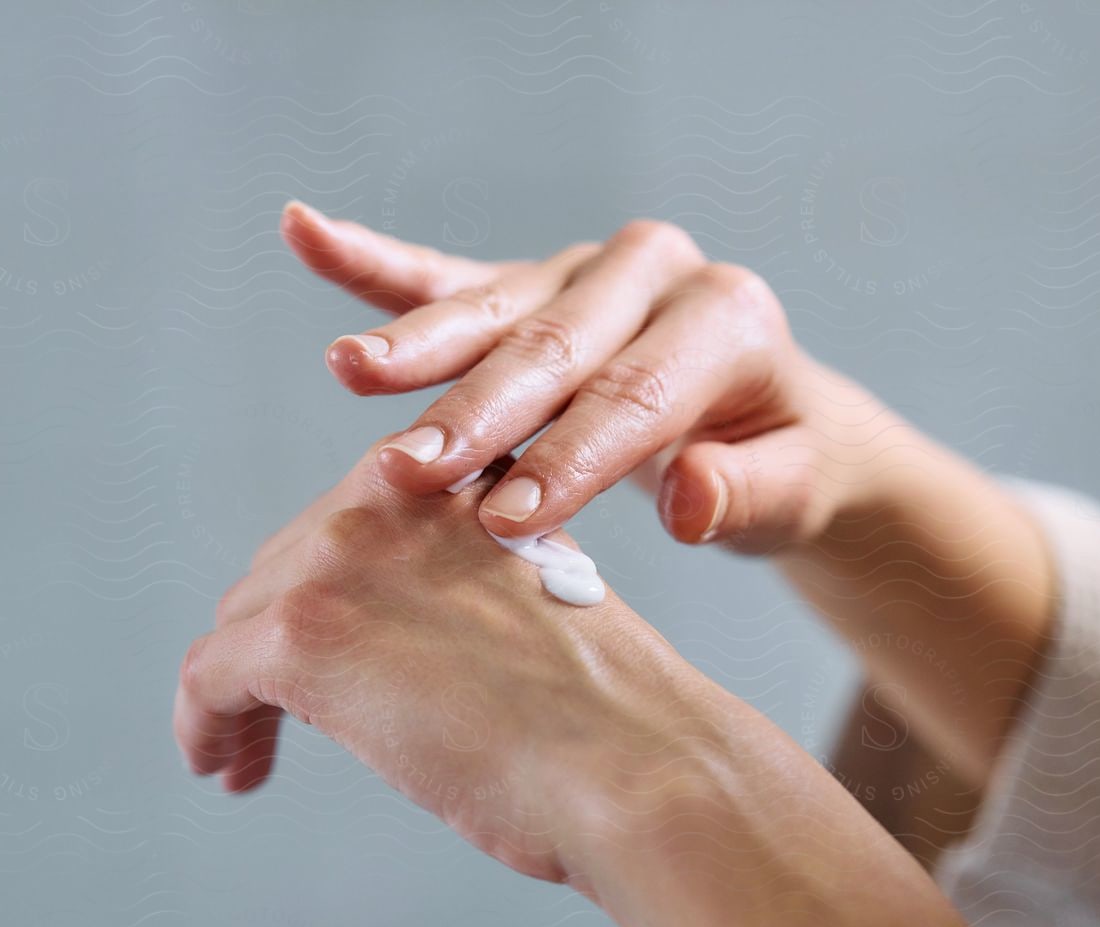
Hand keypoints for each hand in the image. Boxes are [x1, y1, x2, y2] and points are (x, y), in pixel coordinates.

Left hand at [171, 443, 763, 885]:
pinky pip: (211, 679)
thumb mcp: (537, 611)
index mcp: (461, 476)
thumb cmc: (618, 721)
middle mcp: (394, 491)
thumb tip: (406, 653)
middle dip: (273, 642)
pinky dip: (204, 727)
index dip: (329, 595)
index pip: (354, 525)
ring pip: (242, 622)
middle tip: (275, 717)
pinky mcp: (300, 633)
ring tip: (241, 756)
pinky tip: (223, 769)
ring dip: (236, 691)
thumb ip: (468, 596)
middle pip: (286, 567)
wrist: (638, 766)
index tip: (332, 651)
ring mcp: (342, 556)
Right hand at [282, 201, 893, 552]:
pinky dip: (375, 263)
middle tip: (411, 474)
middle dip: (477, 415)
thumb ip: (745, 494)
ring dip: (416, 350)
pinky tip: (306, 231)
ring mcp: (581, 270)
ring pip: (491, 312)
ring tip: (352, 371)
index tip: (509, 522)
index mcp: (725, 317)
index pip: (636, 395)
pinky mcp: (528, 284)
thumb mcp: (793, 492)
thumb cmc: (780, 462)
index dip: (572, 460)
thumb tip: (685, 500)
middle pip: (552, 350)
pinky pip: (445, 275)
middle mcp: (651, 272)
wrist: (772, 415)